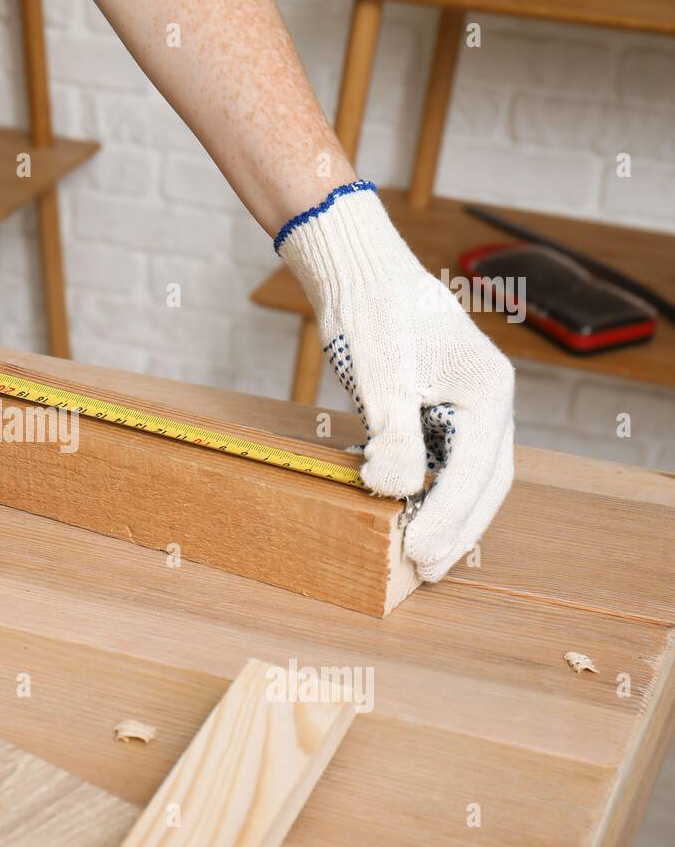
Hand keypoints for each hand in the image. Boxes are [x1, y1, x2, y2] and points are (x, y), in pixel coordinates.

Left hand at [279, 184, 514, 581]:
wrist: (358, 274)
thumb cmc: (371, 312)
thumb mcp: (379, 374)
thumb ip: (393, 432)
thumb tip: (398, 490)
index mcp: (485, 389)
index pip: (475, 469)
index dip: (448, 518)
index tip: (418, 554)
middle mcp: (487, 401)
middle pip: (484, 481)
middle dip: (456, 529)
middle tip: (422, 572)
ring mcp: (467, 406)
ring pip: (466, 475)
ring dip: (444, 516)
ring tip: (415, 556)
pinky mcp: (440, 410)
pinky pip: (443, 461)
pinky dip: (427, 491)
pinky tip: (402, 513)